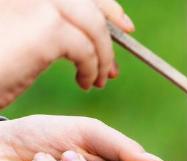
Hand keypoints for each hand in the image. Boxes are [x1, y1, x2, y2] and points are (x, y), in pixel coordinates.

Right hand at [0, 0, 134, 108]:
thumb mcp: (21, 36)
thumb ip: (51, 26)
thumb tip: (98, 36)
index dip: (103, 4)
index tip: (123, 24)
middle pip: (88, 1)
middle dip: (111, 28)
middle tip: (116, 59)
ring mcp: (37, 3)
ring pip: (93, 25)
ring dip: (102, 55)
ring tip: (99, 79)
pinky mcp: (47, 27)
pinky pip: (87, 49)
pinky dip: (93, 68)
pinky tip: (85, 83)